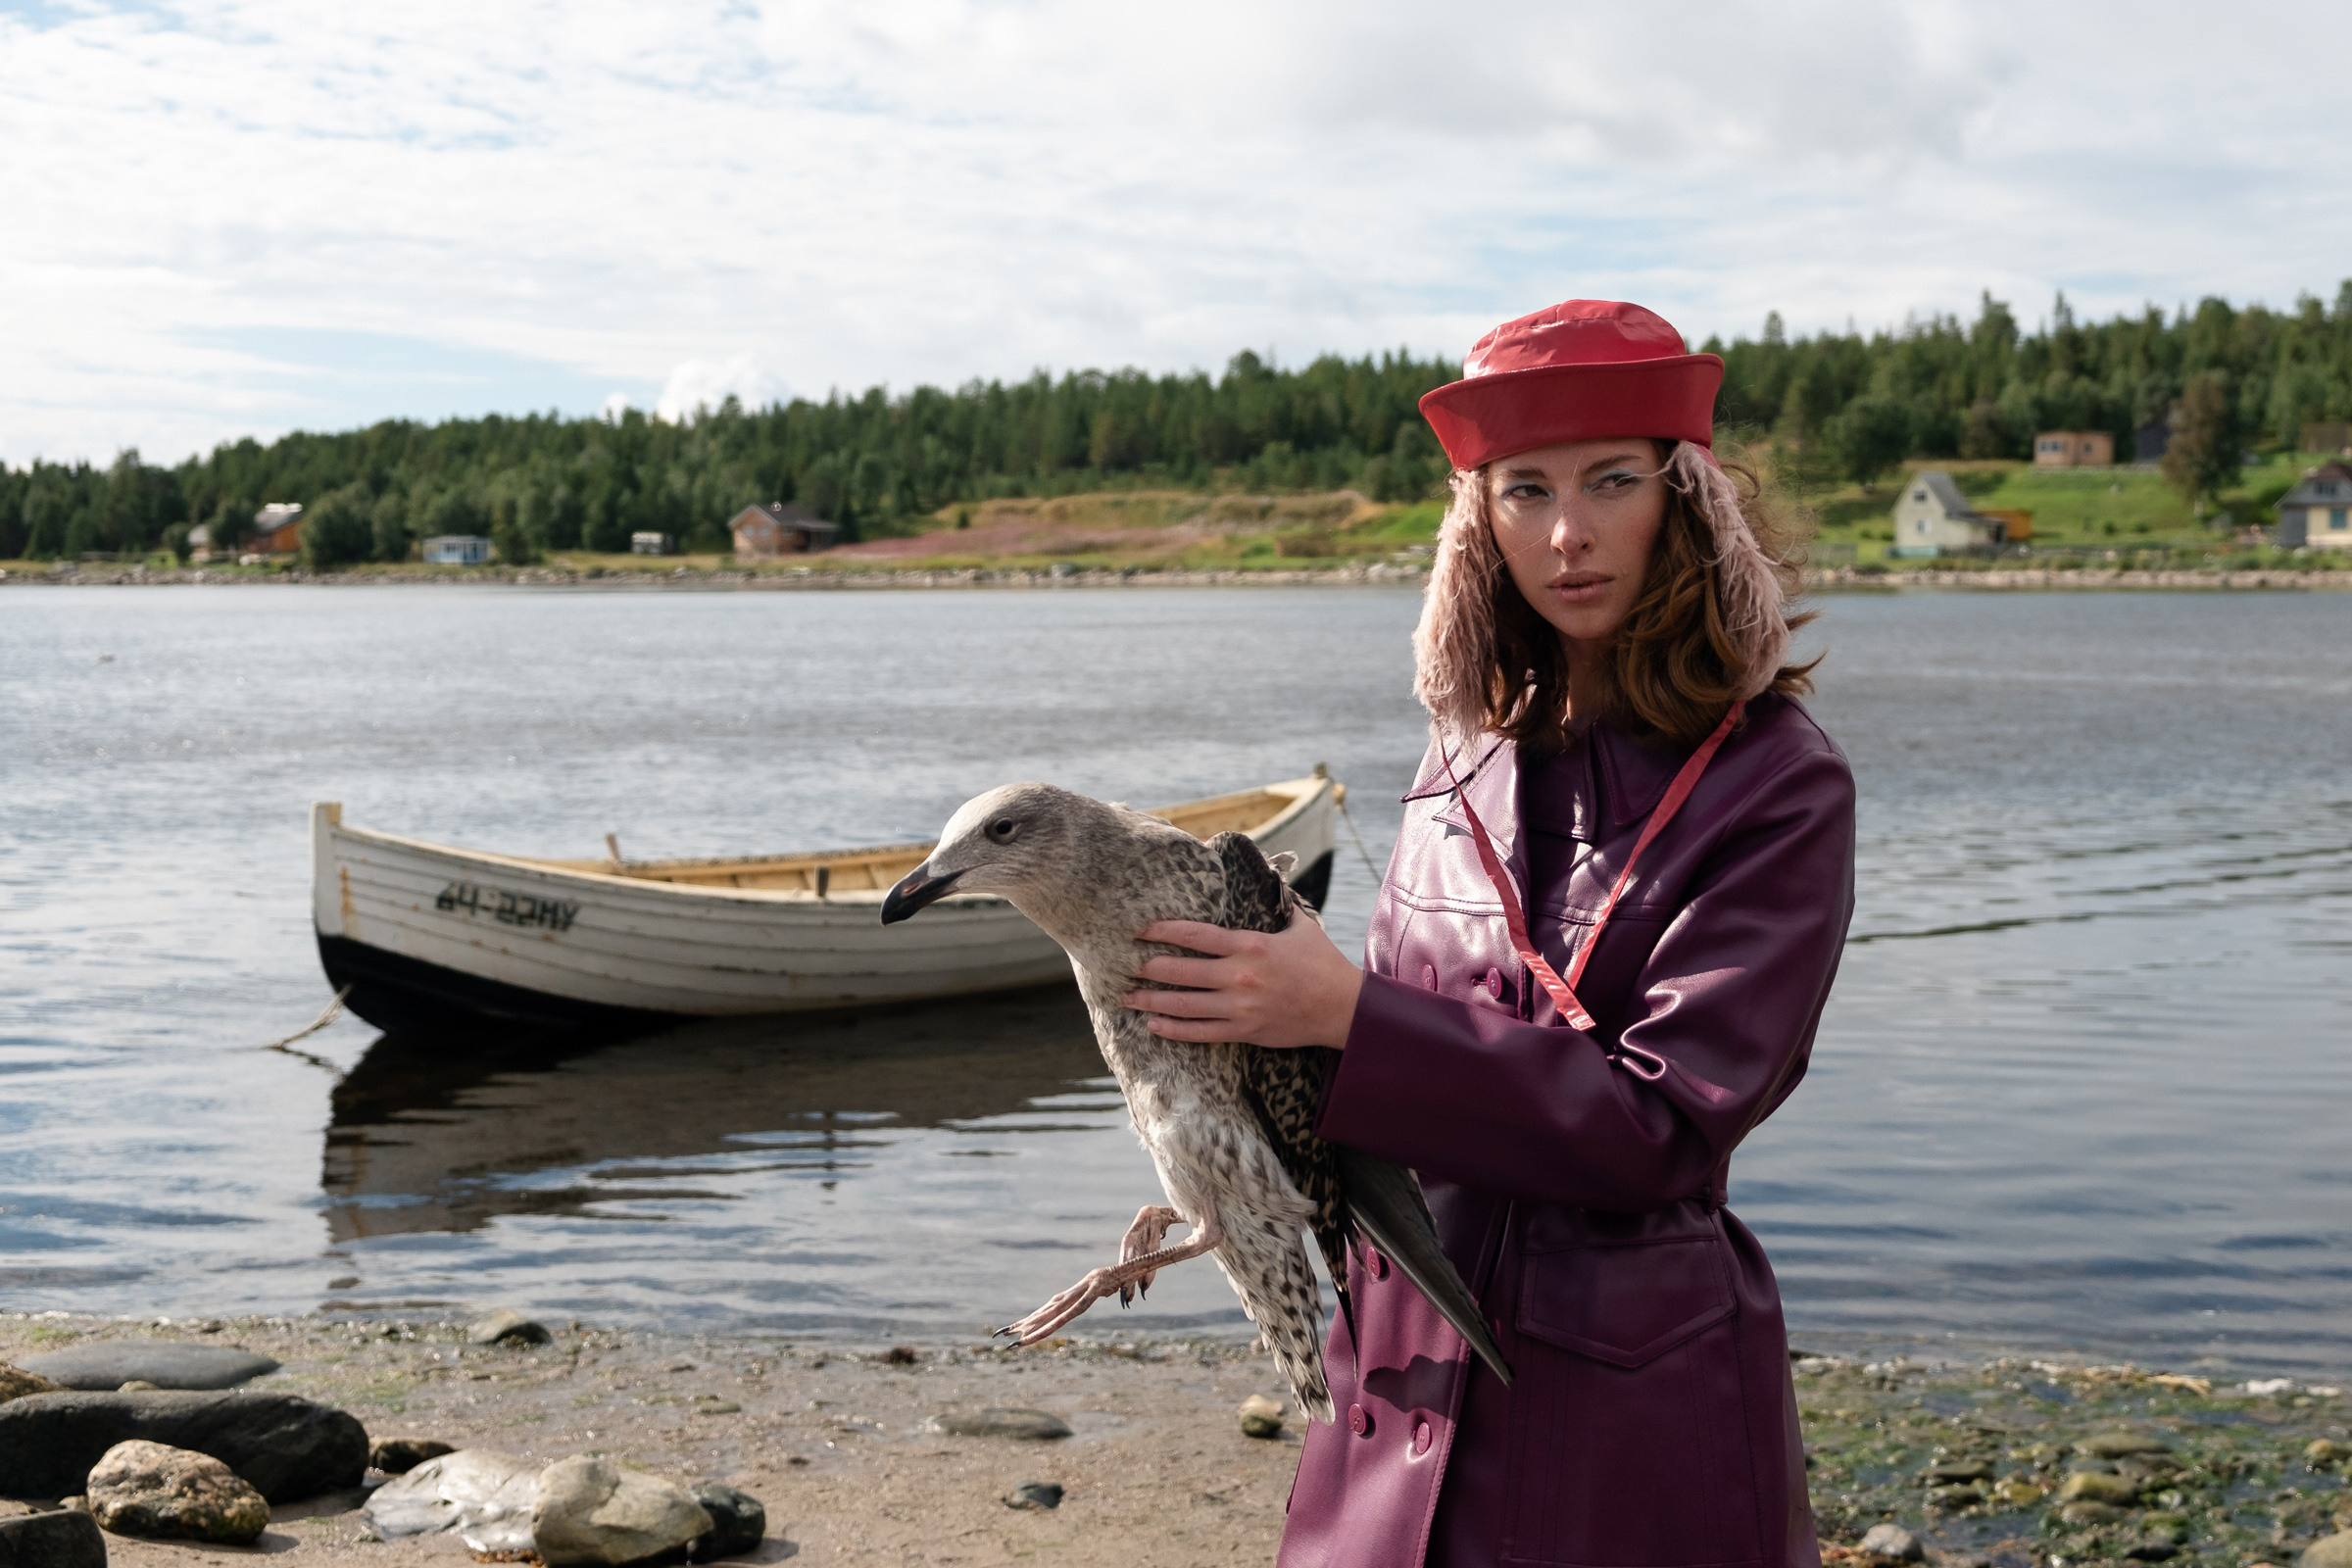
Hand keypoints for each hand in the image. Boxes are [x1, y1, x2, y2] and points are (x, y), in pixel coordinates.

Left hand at [1123, 912, 1363, 1049]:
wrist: (1343, 1008)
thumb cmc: (1322, 963)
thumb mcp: (1300, 925)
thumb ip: (1277, 903)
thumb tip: (1267, 875)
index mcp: (1251, 946)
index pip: (1196, 934)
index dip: (1164, 930)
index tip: (1140, 929)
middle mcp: (1240, 976)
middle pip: (1182, 970)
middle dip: (1149, 967)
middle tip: (1125, 965)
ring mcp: (1240, 1007)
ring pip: (1185, 1005)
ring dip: (1152, 1001)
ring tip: (1128, 998)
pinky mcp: (1245, 1031)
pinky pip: (1201, 1033)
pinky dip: (1174, 1030)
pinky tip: (1154, 1025)